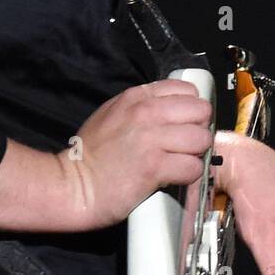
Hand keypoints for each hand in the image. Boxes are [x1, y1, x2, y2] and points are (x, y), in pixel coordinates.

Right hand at [60, 80, 214, 229]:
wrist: (73, 184)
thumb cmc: (91, 155)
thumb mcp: (112, 113)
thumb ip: (142, 106)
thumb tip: (173, 111)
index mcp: (137, 97)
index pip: (187, 90)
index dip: (191, 110)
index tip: (184, 124)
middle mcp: (146, 112)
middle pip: (200, 111)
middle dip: (198, 129)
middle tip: (185, 145)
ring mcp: (151, 138)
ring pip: (201, 139)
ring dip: (195, 154)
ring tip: (179, 161)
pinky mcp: (154, 166)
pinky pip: (193, 167)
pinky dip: (188, 175)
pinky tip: (174, 177)